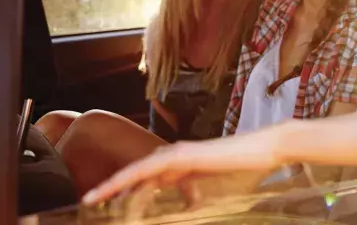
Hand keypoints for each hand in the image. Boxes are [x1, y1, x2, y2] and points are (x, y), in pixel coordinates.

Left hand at [82, 124, 288, 204]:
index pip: (147, 180)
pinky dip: (133, 176)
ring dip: (116, 183)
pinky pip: (153, 167)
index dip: (126, 191)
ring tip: (94, 197)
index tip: (107, 204)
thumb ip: (199, 197)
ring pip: (139, 169)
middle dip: (113, 187)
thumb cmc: (247, 172)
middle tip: (90, 202)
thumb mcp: (217, 192)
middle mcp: (177, 157)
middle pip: (137, 173)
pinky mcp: (186, 155)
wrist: (266, 151)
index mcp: (184, 167)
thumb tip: (189, 206)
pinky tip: (120, 185)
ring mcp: (181, 154)